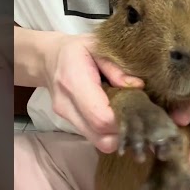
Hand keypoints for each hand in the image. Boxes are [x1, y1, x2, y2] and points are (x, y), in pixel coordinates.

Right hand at [41, 33, 143, 152]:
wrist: (49, 58)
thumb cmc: (77, 49)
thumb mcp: (97, 46)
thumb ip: (116, 67)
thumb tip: (138, 87)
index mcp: (74, 81)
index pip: (101, 117)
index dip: (124, 119)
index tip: (140, 109)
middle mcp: (67, 105)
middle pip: (102, 137)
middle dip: (125, 132)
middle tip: (140, 116)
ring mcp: (67, 117)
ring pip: (100, 142)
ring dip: (118, 135)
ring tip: (129, 115)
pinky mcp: (70, 123)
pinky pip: (95, 137)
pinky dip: (110, 133)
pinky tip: (117, 116)